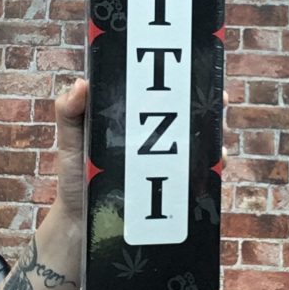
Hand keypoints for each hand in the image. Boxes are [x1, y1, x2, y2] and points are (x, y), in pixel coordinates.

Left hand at [54, 80, 228, 215]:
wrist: (84, 220)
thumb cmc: (76, 175)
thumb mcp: (69, 140)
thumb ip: (69, 112)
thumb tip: (83, 82)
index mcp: (131, 118)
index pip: (158, 94)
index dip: (177, 80)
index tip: (195, 70)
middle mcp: (152, 134)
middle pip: (184, 113)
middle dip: (206, 103)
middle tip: (219, 98)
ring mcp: (163, 157)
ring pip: (196, 138)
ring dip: (213, 130)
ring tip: (219, 129)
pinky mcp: (171, 181)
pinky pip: (196, 168)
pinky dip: (210, 162)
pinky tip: (216, 160)